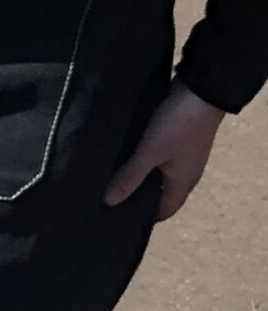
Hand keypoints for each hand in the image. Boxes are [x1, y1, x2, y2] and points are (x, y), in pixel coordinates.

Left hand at [104, 82, 224, 220]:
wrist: (200, 90)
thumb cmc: (178, 125)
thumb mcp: (150, 152)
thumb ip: (131, 176)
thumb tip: (109, 202)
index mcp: (183, 183)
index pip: (165, 211)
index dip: (145, 218)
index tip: (118, 220)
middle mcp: (186, 173)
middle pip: (161, 194)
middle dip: (138, 198)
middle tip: (108, 199)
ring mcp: (183, 156)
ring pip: (159, 175)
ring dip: (140, 178)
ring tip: (111, 180)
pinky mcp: (178, 140)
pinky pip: (159, 158)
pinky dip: (144, 162)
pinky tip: (124, 158)